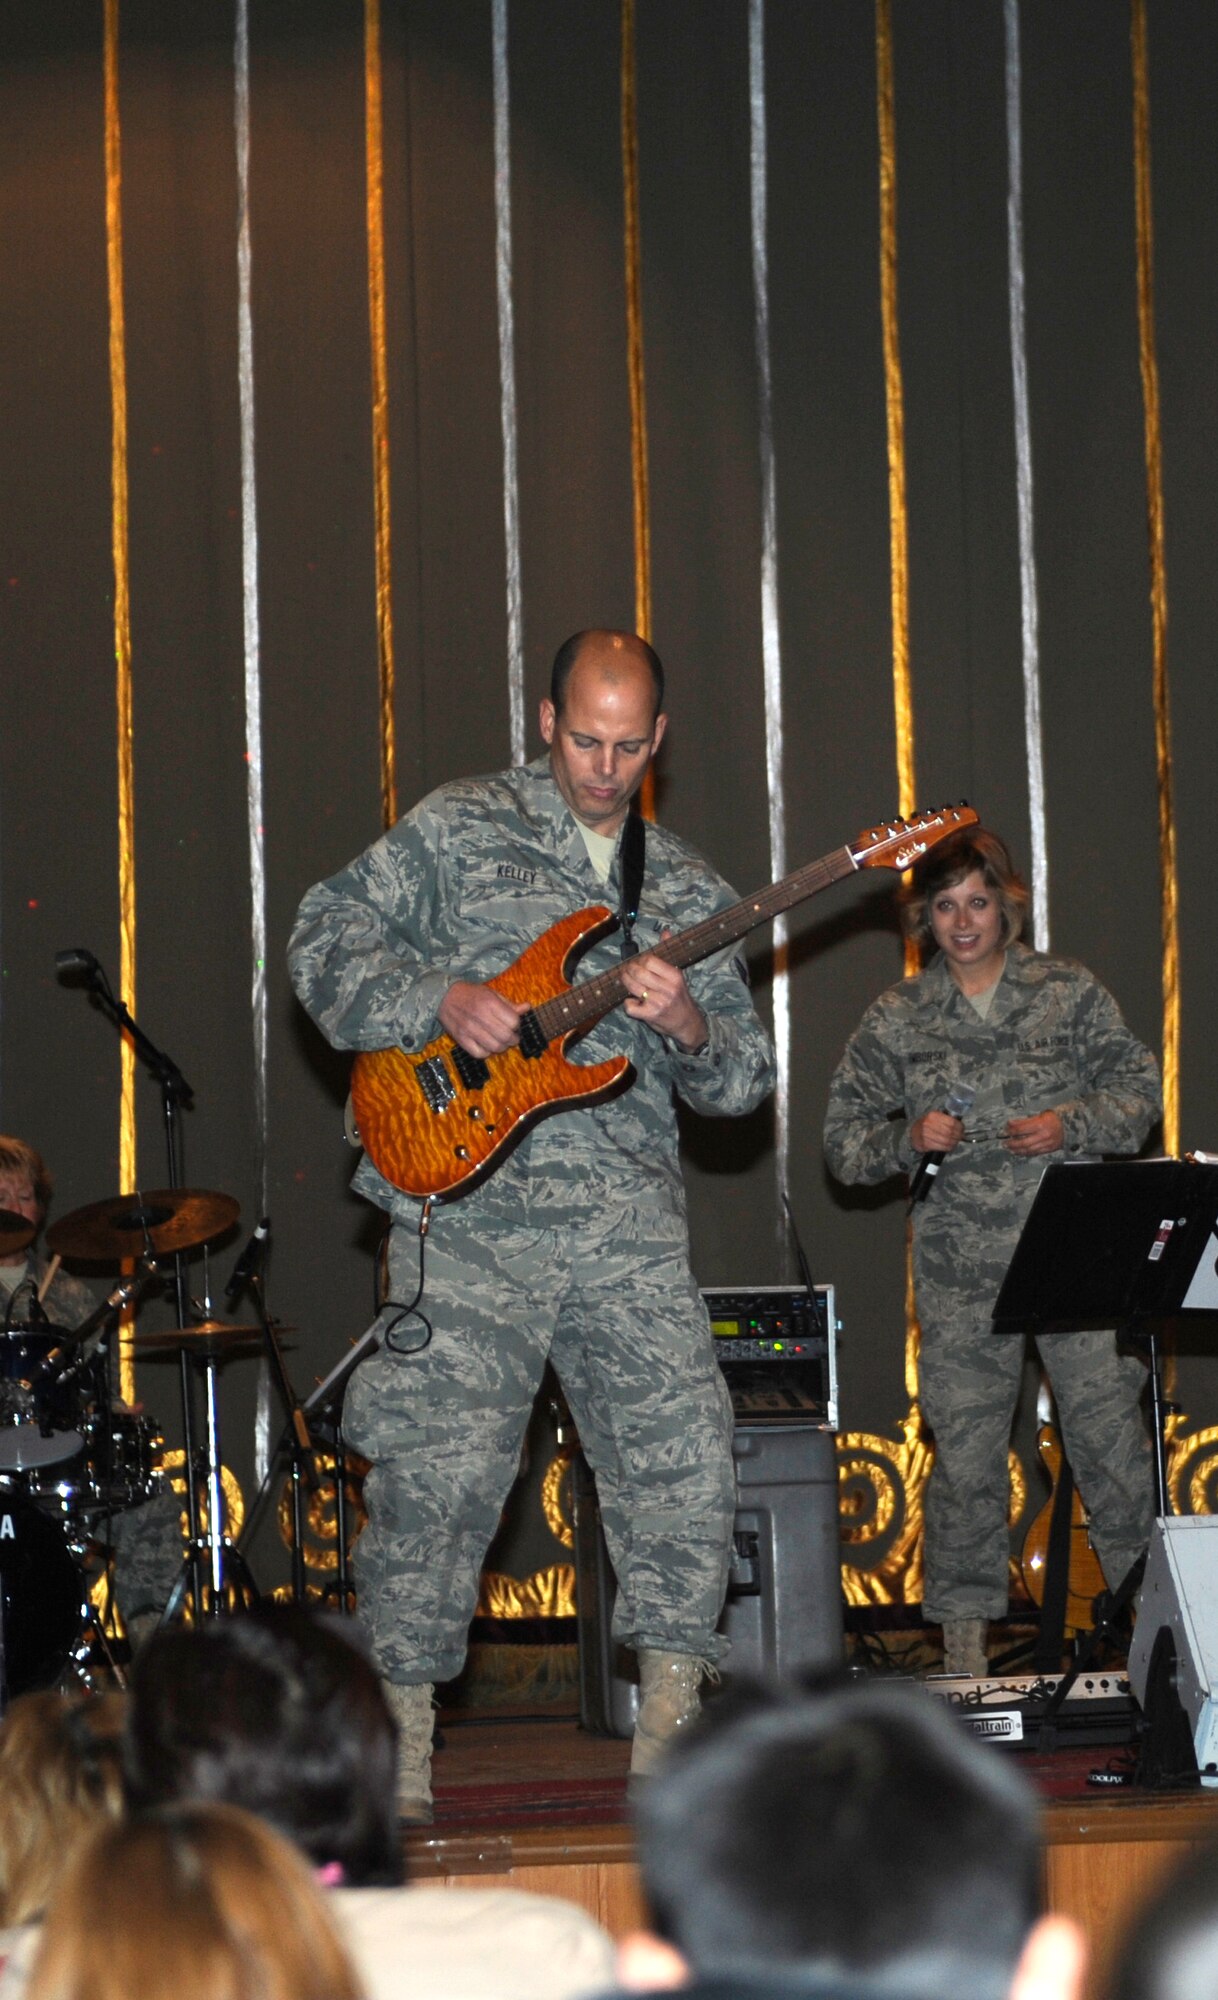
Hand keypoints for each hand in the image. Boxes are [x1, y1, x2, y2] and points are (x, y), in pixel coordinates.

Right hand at [438, 981, 525, 1057]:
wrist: (444, 997)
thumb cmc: (471, 994)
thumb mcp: (491, 993)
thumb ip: (509, 1004)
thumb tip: (527, 1007)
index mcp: (490, 1002)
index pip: (513, 1021)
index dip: (517, 1026)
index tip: (514, 1026)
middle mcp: (480, 1016)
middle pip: (505, 1036)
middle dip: (513, 1040)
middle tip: (512, 1038)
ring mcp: (469, 1029)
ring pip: (494, 1047)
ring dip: (502, 1047)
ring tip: (501, 1043)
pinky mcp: (461, 1039)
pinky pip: (480, 1053)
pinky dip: (487, 1052)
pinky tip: (487, 1046)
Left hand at [622, 934, 707, 1051]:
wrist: (687, 1022)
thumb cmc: (679, 996)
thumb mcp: (677, 975)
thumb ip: (668, 954)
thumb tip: (665, 932)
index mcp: (675, 976)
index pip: (650, 960)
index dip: (640, 960)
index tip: (638, 963)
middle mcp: (667, 989)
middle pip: (638, 972)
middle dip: (628, 970)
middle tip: (627, 971)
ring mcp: (658, 1003)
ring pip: (632, 987)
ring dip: (626, 984)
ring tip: (628, 983)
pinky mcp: (650, 1015)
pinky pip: (630, 1006)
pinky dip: (628, 1003)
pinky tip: (633, 1001)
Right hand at [909, 1111, 964, 1155]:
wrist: (913, 1133)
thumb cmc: (927, 1124)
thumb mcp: (935, 1116)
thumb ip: (946, 1118)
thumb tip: (960, 1125)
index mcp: (933, 1115)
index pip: (952, 1122)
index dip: (960, 1127)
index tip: (962, 1129)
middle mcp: (928, 1124)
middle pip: (950, 1132)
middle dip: (958, 1136)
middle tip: (960, 1136)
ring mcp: (926, 1135)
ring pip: (947, 1141)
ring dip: (954, 1143)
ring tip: (955, 1142)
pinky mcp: (925, 1144)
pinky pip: (942, 1147)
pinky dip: (948, 1148)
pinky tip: (949, 1146)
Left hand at [1005, 1112, 1063, 1157]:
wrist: (1069, 1125)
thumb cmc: (1054, 1118)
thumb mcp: (1040, 1114)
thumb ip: (1026, 1120)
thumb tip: (1012, 1124)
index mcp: (1040, 1124)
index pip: (1020, 1128)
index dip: (1010, 1130)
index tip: (1004, 1130)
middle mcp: (1043, 1135)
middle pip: (1023, 1141)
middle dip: (1011, 1142)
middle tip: (1004, 1142)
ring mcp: (1046, 1143)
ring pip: (1028, 1149)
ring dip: (1017, 1150)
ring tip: (1010, 1148)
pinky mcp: (1048, 1149)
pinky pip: (1035, 1153)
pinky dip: (1025, 1153)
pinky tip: (1019, 1152)